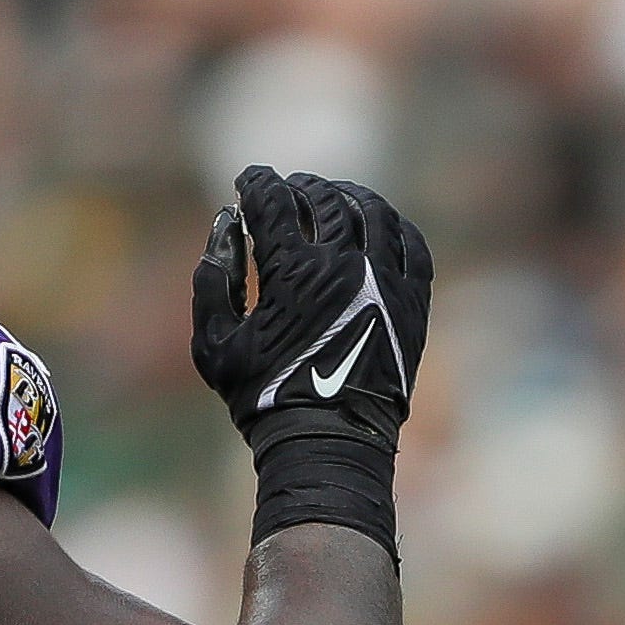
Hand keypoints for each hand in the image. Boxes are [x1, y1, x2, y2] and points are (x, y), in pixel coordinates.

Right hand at [190, 166, 432, 446]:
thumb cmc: (265, 400)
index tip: (248, 180)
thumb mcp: (215, 346)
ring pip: (373, 212)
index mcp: (292, 271)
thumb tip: (225, 229)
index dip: (256, 182)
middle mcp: (344, 266)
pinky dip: (393, 226)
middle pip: (325, 199)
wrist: (328, 444)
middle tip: (292, 190)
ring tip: (336, 198)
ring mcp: (385, 281)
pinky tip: (380, 226)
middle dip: (302, 187)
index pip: (273, 200)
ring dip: (349, 197)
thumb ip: (212, 282)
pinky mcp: (413, 304)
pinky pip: (411, 245)